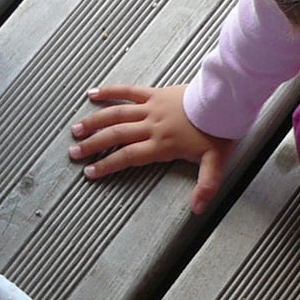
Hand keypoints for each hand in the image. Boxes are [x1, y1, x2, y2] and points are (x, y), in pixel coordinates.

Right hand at [68, 83, 232, 211]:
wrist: (225, 100)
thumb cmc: (219, 130)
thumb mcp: (215, 162)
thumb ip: (205, 185)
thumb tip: (198, 209)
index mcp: (161, 144)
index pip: (127, 156)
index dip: (106, 165)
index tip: (90, 172)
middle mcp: (151, 126)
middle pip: (115, 135)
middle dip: (92, 145)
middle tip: (73, 153)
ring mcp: (151, 108)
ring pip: (116, 114)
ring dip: (94, 122)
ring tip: (76, 129)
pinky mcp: (155, 93)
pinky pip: (129, 91)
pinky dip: (110, 91)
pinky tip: (93, 93)